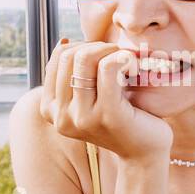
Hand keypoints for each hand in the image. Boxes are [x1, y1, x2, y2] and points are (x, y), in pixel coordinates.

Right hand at [40, 39, 172, 165]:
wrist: (144, 151)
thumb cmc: (120, 118)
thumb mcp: (89, 97)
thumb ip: (73, 76)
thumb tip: (64, 42)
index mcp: (50, 110)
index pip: (57, 59)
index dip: (82, 47)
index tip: (102, 54)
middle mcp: (61, 116)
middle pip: (69, 56)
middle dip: (95, 46)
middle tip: (117, 55)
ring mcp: (82, 117)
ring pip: (84, 59)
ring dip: (109, 49)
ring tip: (125, 59)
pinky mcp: (108, 114)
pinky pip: (107, 67)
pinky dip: (122, 57)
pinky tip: (133, 65)